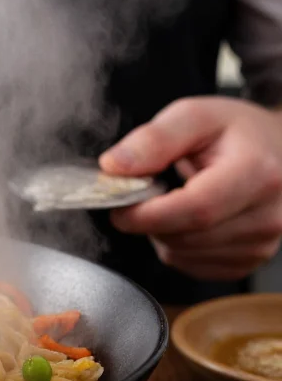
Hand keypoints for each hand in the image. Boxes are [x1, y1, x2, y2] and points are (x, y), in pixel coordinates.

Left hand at [99, 96, 281, 280]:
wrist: (275, 150)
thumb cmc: (235, 132)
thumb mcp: (194, 115)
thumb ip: (154, 139)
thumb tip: (114, 166)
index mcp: (258, 173)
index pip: (196, 209)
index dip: (148, 214)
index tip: (118, 206)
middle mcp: (267, 216)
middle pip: (184, 236)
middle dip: (150, 219)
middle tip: (148, 192)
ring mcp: (260, 245)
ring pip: (182, 254)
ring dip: (161, 232)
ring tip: (176, 197)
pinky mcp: (248, 262)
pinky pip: (190, 265)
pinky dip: (175, 245)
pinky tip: (188, 218)